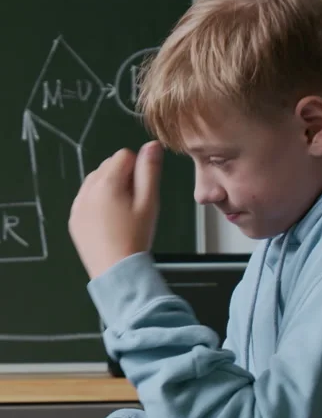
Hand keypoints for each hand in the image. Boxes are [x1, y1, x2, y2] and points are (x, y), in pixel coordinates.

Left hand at [69, 141, 162, 279]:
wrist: (118, 272)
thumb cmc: (136, 239)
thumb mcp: (150, 202)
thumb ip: (150, 170)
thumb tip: (152, 145)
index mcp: (106, 183)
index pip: (124, 155)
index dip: (138, 171)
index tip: (141, 193)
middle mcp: (87, 190)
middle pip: (108, 166)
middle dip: (123, 178)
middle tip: (133, 206)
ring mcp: (78, 205)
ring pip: (96, 181)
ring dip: (110, 189)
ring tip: (122, 215)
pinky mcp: (74, 219)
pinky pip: (86, 199)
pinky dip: (98, 204)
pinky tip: (109, 223)